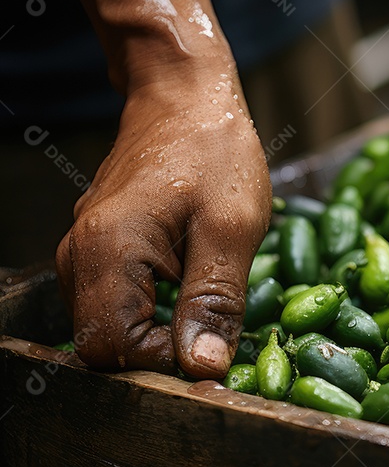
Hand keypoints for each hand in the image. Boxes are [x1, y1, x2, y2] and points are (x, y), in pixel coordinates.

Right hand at [55, 71, 271, 378]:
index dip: (162, 361)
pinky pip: (117, 301)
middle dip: (161, 351)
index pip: (111, 348)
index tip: (214, 344)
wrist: (185, 96)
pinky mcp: (100, 251)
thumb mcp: (232, 228)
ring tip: (208, 302)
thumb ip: (216, 301)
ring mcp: (84, 254)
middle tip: (217, 328)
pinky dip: (155, 309)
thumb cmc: (215, 152)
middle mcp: (79, 257)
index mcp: (107, 252)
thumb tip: (202, 370)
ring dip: (159, 331)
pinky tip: (192, 286)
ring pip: (111, 326)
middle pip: (104, 344)